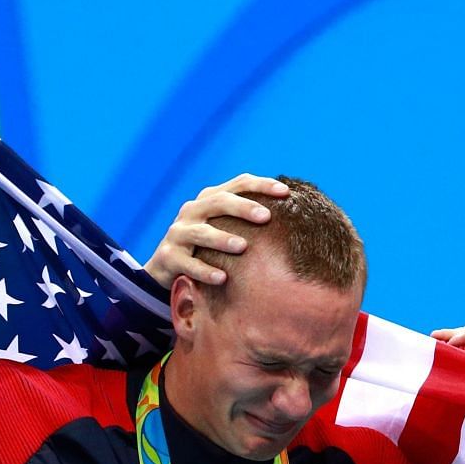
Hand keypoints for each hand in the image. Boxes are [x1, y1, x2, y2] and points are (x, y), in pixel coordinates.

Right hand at [143, 174, 291, 287]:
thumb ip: (250, 220)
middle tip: (265, 217)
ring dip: (222, 238)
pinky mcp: (169, 257)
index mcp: (210, 200)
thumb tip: (297, 215)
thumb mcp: (226, 227)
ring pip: (200, 233)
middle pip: (218, 203)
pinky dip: (204, 270)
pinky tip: (222, 278)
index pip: (238, 185)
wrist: (167, 267)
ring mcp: (178, 233)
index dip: (261, 185)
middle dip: (242, 208)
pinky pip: (188, 264)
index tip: (286, 192)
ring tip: (242, 247)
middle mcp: (193, 211)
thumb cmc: (209, 246)